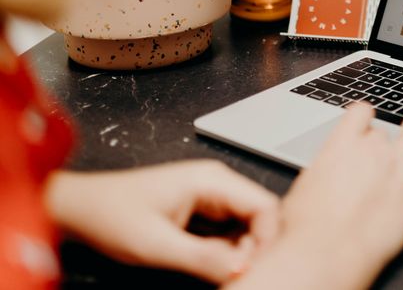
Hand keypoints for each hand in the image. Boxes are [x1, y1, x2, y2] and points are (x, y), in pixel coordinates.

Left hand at [44, 160, 279, 283]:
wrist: (78, 209)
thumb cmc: (110, 216)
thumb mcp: (157, 245)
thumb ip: (204, 259)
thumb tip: (245, 271)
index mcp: (212, 180)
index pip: (266, 207)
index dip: (268, 241)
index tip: (255, 270)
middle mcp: (218, 184)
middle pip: (261, 217)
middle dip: (257, 249)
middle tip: (241, 277)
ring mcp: (211, 197)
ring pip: (248, 227)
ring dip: (243, 253)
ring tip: (227, 276)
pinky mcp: (203, 212)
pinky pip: (230, 233)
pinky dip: (229, 254)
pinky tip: (216, 269)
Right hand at [228, 103, 402, 289]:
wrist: (328, 253)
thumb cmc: (309, 227)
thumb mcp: (305, 188)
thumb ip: (324, 170)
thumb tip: (327, 174)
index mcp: (341, 144)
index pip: (360, 112)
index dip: (363, 117)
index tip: (364, 122)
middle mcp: (372, 149)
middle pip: (383, 133)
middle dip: (381, 143)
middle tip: (378, 157)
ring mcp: (397, 166)